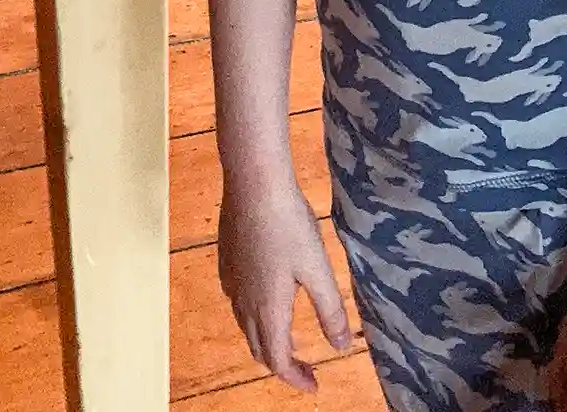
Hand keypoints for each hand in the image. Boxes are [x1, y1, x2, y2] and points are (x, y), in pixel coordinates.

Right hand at [218, 174, 351, 391]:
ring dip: (266, 338)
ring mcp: (231, 279)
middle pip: (258, 347)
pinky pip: (236, 300)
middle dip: (281, 363)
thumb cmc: (289, 224)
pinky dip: (252, 314)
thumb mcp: (318, 268)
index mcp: (269, 309)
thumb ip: (330, 310)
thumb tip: (341, 347)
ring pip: (245, 324)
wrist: (253, 182)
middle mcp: (244, 301)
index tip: (315, 384)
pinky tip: (264, 295)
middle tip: (306, 365)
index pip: (278, 360)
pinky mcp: (225, 259)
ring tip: (287, 334)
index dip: (295, 378)